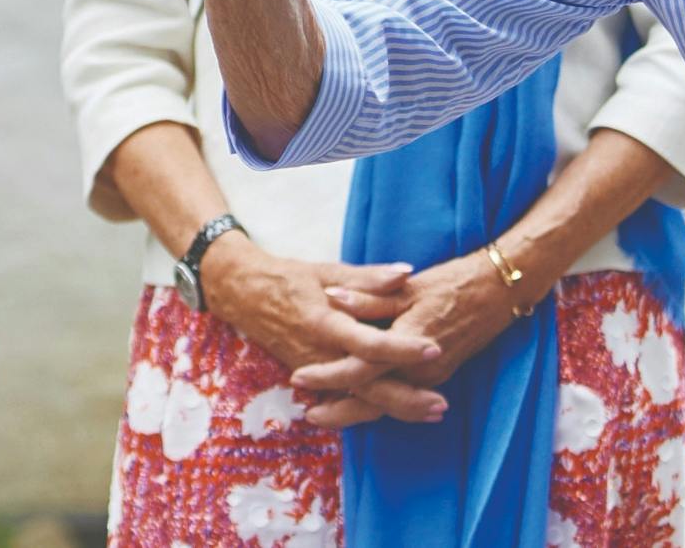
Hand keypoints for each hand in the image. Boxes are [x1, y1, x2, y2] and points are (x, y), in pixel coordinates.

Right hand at [197, 236, 448, 424]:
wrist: (243, 295)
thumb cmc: (288, 278)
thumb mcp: (327, 271)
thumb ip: (368, 278)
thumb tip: (406, 274)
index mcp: (325, 323)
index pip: (369, 344)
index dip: (403, 349)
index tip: (434, 347)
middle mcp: (320, 355)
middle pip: (368, 387)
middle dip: (406, 400)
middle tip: (442, 404)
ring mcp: (316, 372)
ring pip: (359, 400)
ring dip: (396, 408)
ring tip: (431, 413)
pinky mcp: (313, 379)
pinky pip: (346, 399)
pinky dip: (373, 407)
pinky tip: (401, 411)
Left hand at [289, 250, 531, 426]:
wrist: (497, 293)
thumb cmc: (452, 284)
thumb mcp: (409, 287)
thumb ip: (370, 296)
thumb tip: (332, 297)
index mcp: (406, 343)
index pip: (360, 368)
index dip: (328, 375)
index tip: (300, 377)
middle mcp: (419, 370)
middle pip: (372, 400)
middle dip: (339, 411)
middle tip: (308, 415)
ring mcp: (429, 377)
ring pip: (386, 404)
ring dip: (356, 412)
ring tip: (325, 414)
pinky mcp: (435, 375)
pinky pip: (401, 396)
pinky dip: (378, 402)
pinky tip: (358, 402)